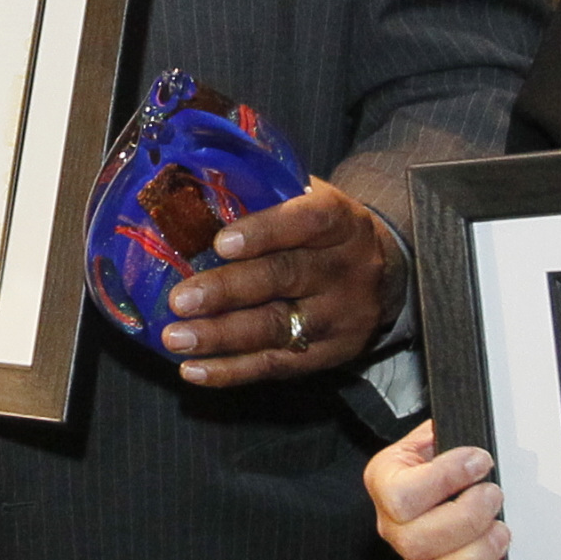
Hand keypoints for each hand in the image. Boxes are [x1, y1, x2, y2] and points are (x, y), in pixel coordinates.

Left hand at [160, 181, 404, 388]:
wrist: (385, 272)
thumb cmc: (320, 231)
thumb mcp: (308, 199)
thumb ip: (263, 193)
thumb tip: (192, 189)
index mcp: (342, 221)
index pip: (309, 221)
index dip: (265, 231)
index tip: (220, 243)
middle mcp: (347, 268)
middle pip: (285, 277)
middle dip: (227, 290)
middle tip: (179, 300)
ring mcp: (342, 316)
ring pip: (278, 327)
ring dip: (221, 335)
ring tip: (175, 338)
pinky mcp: (332, 354)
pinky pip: (278, 365)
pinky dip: (232, 370)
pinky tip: (193, 370)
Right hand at [365, 420, 506, 559]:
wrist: (443, 475)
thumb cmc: (444, 457)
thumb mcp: (439, 433)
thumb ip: (446, 430)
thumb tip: (463, 429)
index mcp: (387, 483)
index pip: (402, 495)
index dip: (445, 479)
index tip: (479, 462)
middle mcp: (393, 527)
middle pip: (414, 541)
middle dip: (467, 517)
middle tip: (494, 496)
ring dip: (473, 558)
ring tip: (499, 531)